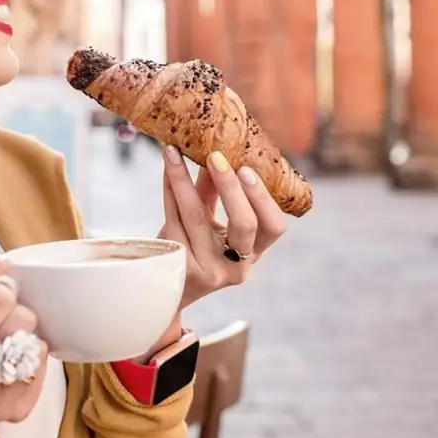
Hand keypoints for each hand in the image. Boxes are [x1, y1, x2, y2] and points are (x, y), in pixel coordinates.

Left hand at [160, 145, 286, 308]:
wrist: (163, 286)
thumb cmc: (191, 246)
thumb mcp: (209, 223)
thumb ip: (213, 192)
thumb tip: (214, 150)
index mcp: (253, 254)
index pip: (274, 227)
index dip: (262, 197)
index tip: (246, 168)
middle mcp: (236, 267)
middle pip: (244, 224)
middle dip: (230, 186)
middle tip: (215, 156)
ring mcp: (208, 270)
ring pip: (198, 217)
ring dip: (184, 179)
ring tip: (174, 152)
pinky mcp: (179, 266)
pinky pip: (173, 219)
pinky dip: (169, 190)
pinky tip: (166, 170)